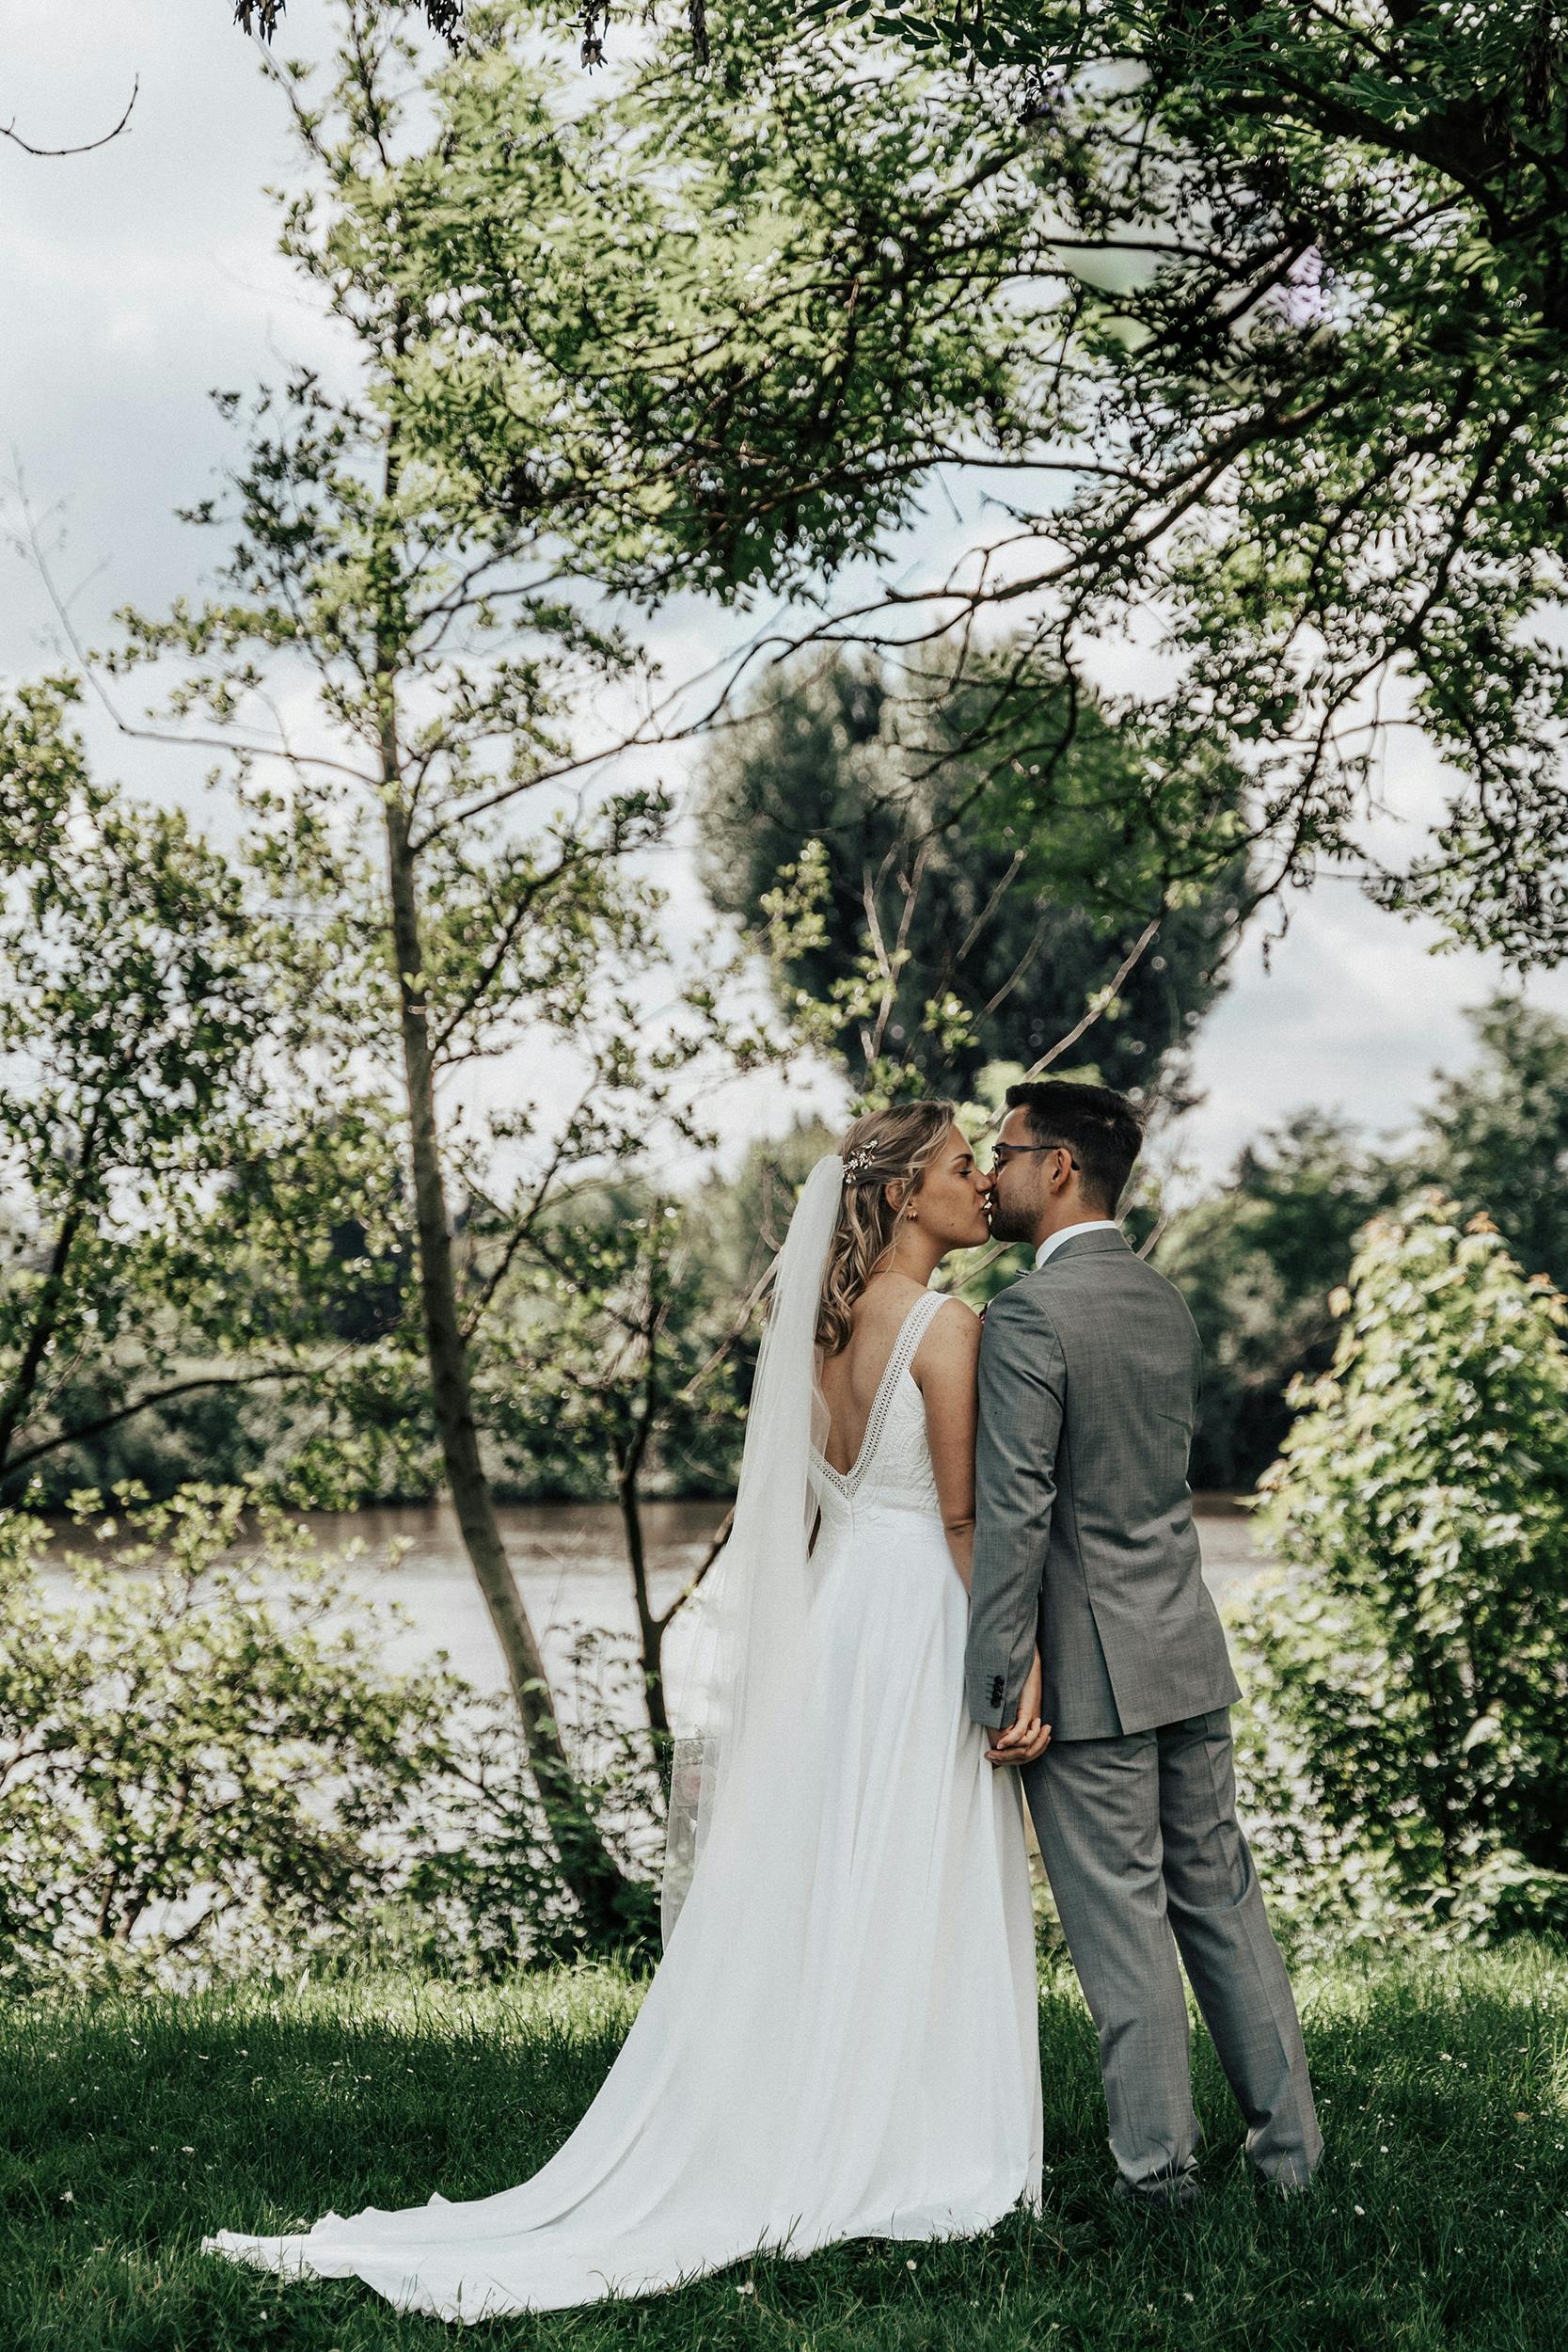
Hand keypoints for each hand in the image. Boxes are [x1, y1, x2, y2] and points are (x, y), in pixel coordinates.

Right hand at [986, 1649, 1050, 1768]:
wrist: (1028, 1670)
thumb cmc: (1019, 1687)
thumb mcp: (1013, 1708)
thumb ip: (1009, 1721)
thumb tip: (996, 1731)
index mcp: (1032, 1729)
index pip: (1026, 1755)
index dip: (1009, 1760)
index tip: (993, 1759)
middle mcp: (1034, 1729)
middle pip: (1025, 1755)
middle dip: (1006, 1759)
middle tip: (991, 1758)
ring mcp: (1031, 1723)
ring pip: (1025, 1749)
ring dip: (1008, 1754)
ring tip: (994, 1752)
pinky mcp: (1028, 1715)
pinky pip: (1020, 1735)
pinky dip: (1010, 1741)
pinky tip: (999, 1744)